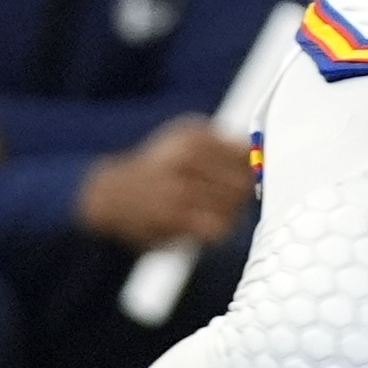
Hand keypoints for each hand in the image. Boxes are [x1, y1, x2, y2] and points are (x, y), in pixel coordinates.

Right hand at [79, 120, 264, 249]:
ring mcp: (180, 189)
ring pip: (233, 207)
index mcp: (194, 137)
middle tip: (230, 200)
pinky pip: (217, 228)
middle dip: (242, 194)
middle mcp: (187, 159)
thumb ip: (223, 145)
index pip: (246, 154)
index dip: (251, 169)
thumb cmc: (155, 168)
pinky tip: (205, 225)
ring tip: (213, 212)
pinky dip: (217, 230)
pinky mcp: (174, 219)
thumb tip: (259, 155)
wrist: (109, 194)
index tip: (248, 176)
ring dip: (230, 214)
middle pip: (244, 182)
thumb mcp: (184, 139)